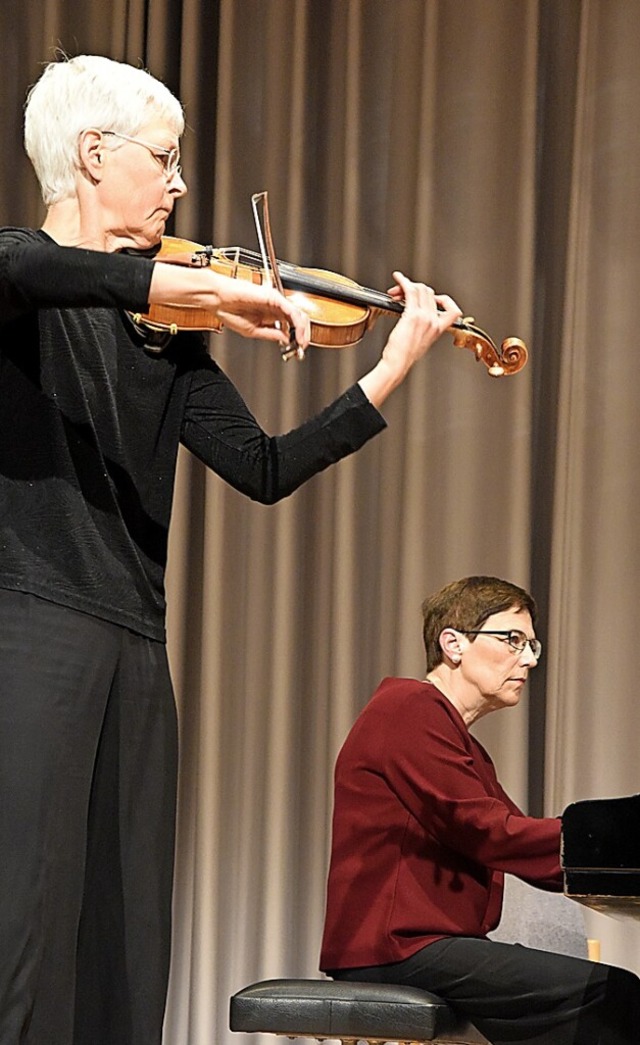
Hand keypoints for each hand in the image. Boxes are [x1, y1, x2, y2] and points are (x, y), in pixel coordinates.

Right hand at [149, 262, 310, 350]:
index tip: (298, 349)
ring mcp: (275, 301)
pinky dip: (297, 323)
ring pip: (298, 314)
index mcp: (270, 315)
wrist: (217, 299)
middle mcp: (275, 307)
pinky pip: (291, 310)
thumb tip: (286, 339)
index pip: (290, 325)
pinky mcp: (273, 297)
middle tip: (302, 347)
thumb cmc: (229, 310)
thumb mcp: (252, 331)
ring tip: (301, 343)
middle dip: (303, 335)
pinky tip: (297, 334)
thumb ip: (271, 334)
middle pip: (298, 320)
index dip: (297, 337)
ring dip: (302, 331)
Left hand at [358, 272, 461, 407]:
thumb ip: (424, 328)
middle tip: (401, 294)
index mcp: (438, 329)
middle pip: (430, 293)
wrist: (397, 365)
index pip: (452, 309)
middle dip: (415, 289)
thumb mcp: (421, 342)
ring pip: (421, 289)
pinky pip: (411, 291)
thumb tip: (417, 316)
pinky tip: (398, 278)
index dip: (443, 299)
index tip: (431, 297)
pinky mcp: (412, 315)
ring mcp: (424, 318)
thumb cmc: (403, 357)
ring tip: (396, 291)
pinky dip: (403, 281)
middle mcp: (433, 321)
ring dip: (407, 286)